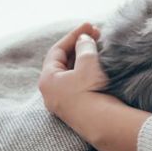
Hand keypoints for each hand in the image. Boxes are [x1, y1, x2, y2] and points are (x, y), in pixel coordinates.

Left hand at [38, 22, 148, 150]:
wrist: (104, 125)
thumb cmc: (91, 91)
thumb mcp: (88, 62)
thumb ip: (84, 46)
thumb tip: (83, 39)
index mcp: (47, 79)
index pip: (58, 50)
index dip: (74, 35)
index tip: (89, 26)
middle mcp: (50, 92)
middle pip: (63, 62)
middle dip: (79, 46)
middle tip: (96, 35)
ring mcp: (62, 103)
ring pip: (71, 74)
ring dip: (83, 59)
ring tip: (99, 48)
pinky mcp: (75, 110)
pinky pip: (77, 85)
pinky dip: (86, 73)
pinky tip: (98, 67)